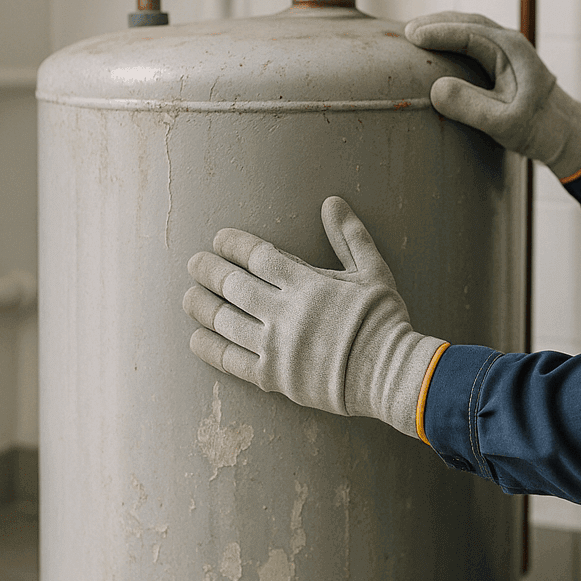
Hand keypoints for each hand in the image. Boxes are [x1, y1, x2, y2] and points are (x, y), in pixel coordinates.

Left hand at [182, 196, 445, 437]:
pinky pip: (232, 360)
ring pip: (225, 321)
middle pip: (234, 285)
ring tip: (189, 297)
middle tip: (194, 263)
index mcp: (308, 284)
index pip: (257, 256)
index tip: (219, 239)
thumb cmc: (384, 320)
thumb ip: (350, 237)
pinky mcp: (274, 378)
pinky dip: (210, 348)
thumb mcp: (373, 272)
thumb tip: (332, 202)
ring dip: (202, 306)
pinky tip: (196, 337)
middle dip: (209, 270)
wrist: (391, 375)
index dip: (233, 244)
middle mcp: (286, 313)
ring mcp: (277, 347)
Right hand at [405, 12, 580, 180]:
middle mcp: (509, 43)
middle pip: (467, 22)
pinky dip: (451, 40)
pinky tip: (436, 49)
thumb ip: (472, 106)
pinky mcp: (502, 62)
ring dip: (442, 29)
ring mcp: (506, 50)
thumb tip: (437, 88)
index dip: (438, 32)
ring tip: (415, 35)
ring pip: (469, 28)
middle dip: (435, 24)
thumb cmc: (539, 128)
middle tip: (407, 32)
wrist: (564, 134)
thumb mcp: (504, 122)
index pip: (468, 32)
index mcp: (511, 50)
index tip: (412, 36)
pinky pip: (472, 41)